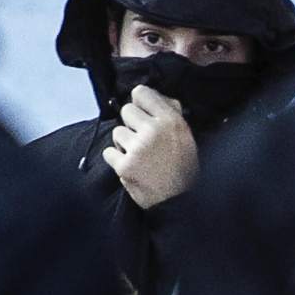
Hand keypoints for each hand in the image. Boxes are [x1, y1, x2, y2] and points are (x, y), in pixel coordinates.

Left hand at [101, 85, 198, 209]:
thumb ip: (170, 112)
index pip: (141, 93)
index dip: (140, 103)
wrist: (180, 202)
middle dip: (132, 123)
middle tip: (142, 138)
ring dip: (124, 143)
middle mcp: (154, 130)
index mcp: (172, 120)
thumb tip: (153, 96)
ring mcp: (138, 148)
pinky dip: (116, 159)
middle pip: (126, 110)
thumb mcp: (186, 135)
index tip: (142, 113)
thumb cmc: (184, 168)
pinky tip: (130, 166)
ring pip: (117, 132)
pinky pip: (108, 152)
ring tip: (139, 155)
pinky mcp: (125, 166)